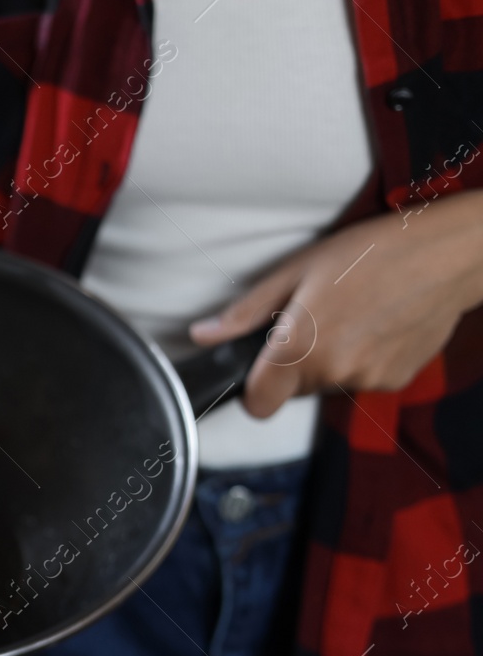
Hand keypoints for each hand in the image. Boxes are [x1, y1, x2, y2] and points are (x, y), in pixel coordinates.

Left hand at [189, 189, 482, 417]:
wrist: (451, 254)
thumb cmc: (373, 251)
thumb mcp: (298, 270)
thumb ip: (247, 311)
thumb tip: (203, 334)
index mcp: (301, 347)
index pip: (258, 404)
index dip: (253, 391)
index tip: (259, 371)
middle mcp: (333, 372)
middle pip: (293, 390)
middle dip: (295, 364)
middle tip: (316, 319)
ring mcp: (367, 380)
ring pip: (327, 384)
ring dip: (330, 360)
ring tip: (352, 315)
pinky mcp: (395, 380)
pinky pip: (361, 379)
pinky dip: (362, 359)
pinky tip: (377, 324)